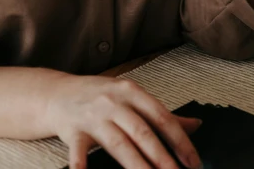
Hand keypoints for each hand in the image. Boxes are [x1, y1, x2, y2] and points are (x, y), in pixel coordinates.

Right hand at [44, 73, 201, 168]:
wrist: (57, 93)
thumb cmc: (99, 97)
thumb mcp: (130, 97)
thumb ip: (160, 113)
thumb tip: (196, 124)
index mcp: (131, 92)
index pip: (161, 116)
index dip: (179, 139)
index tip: (193, 161)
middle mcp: (113, 102)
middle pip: (142, 132)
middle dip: (162, 157)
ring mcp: (93, 117)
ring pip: (119, 144)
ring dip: (137, 166)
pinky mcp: (74, 131)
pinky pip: (79, 151)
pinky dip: (82, 166)